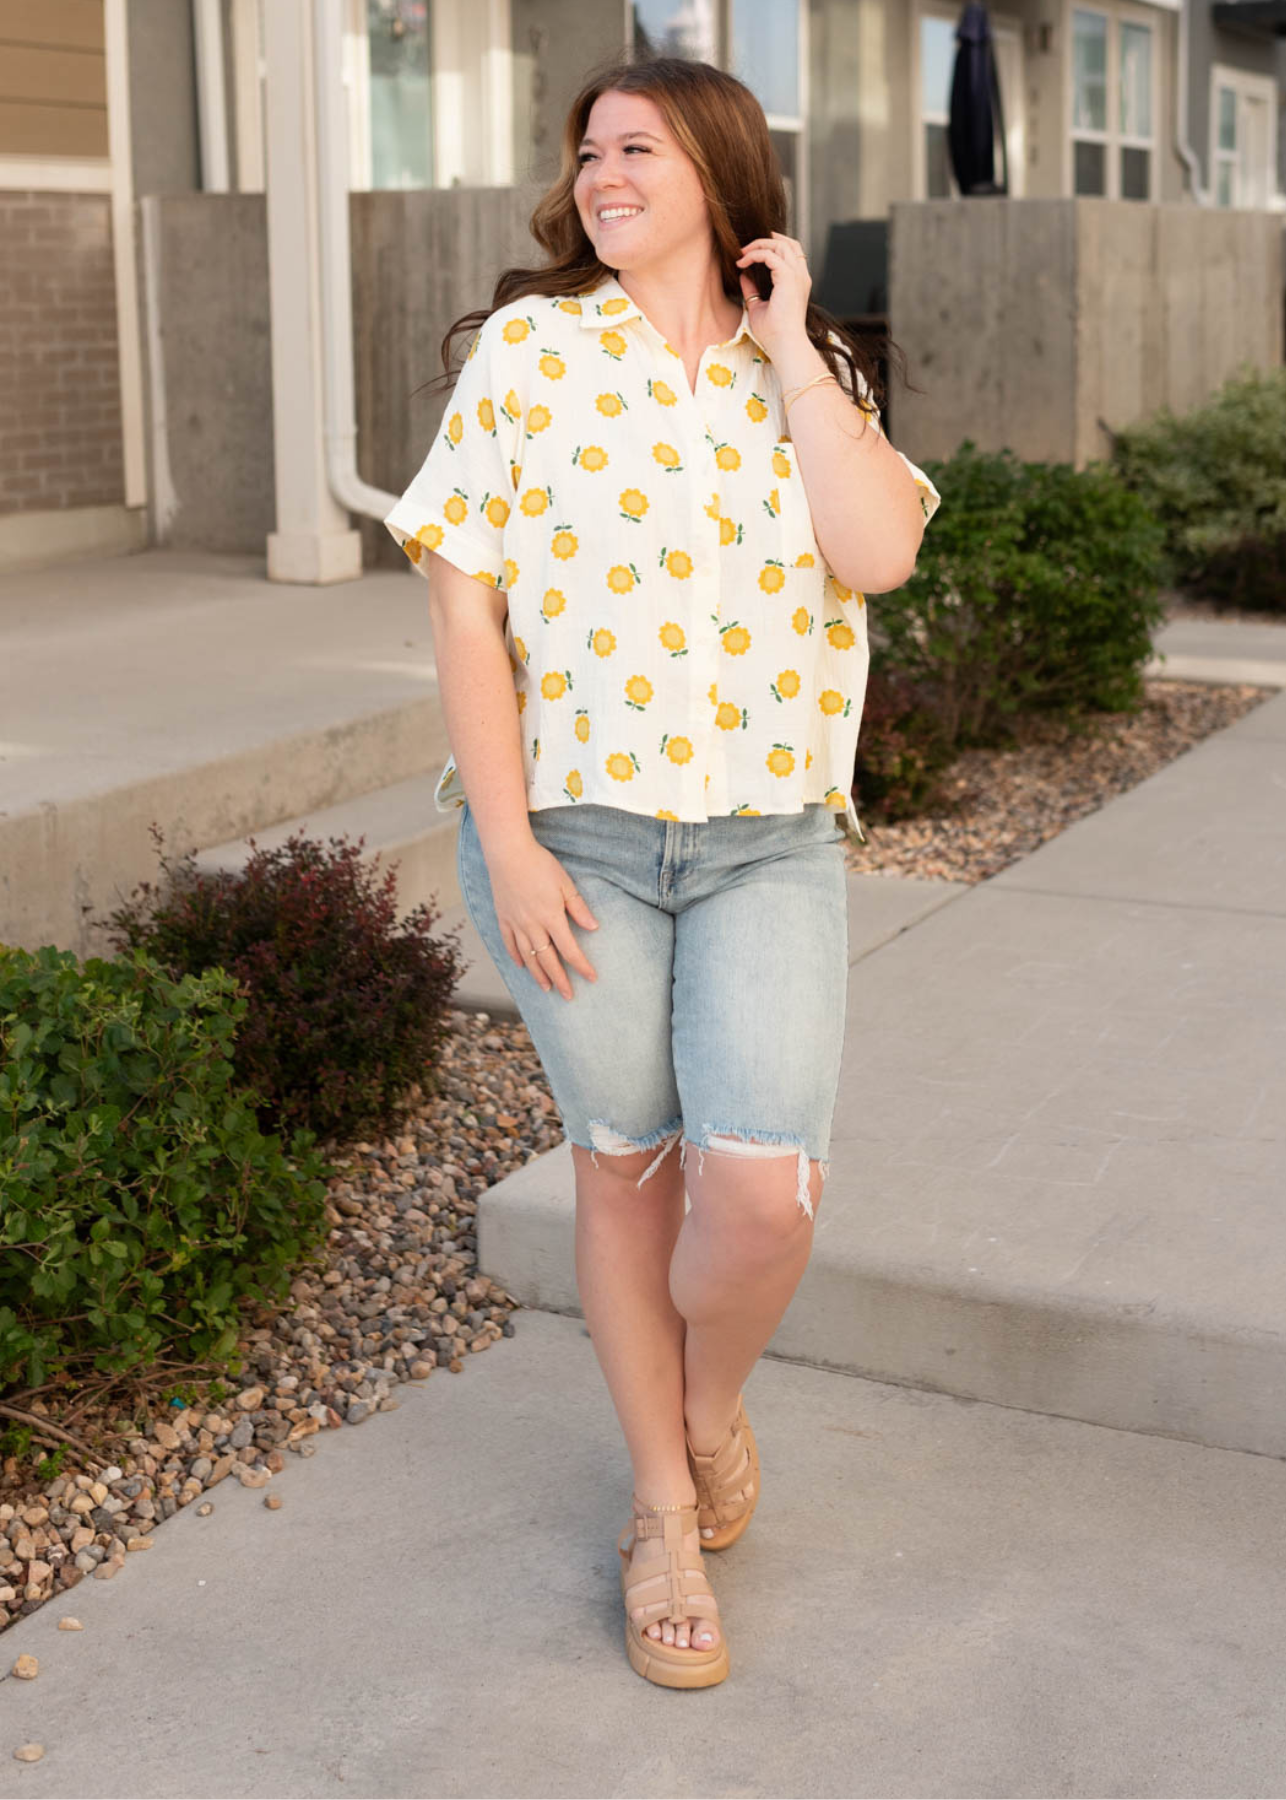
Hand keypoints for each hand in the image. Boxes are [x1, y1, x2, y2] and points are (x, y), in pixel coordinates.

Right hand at [486, 837, 599, 1000]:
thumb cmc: (539, 864)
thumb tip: (594, 928)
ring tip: (547, 988)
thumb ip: (578, 907)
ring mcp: (515, 923)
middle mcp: (533, 925)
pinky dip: (516, 957)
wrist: (507, 853)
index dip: (581, 966)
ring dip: (538, 974)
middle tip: (568, 995)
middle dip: (560, 980)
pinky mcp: (503, 918)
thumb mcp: (565, 883)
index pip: (570, 950)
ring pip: (528, 957)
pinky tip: (522, 966)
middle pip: (548, 960)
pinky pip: (509, 943)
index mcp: (551, 917)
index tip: (591, 978)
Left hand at [735, 231, 813, 362]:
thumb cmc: (774, 333)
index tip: (752, 253)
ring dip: (759, 245)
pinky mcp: (788, 278)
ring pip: (780, 245)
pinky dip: (755, 255)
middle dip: (766, 240)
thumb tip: (743, 274)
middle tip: (746, 248)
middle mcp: (801, 276)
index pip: (792, 253)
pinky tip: (742, 263)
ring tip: (742, 254)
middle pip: (788, 243)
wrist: (784, 345)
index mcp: (798, 282)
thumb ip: (751, 289)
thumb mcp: (758, 306)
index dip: (774, 246)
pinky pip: (770, 255)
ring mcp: (797, 276)